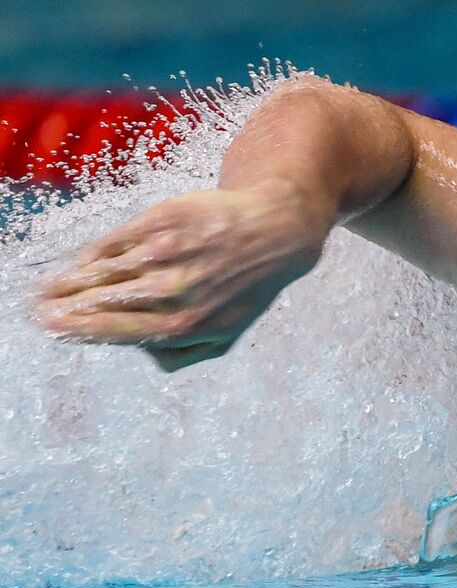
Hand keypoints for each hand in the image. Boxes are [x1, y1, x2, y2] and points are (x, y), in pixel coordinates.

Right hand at [34, 185, 328, 370]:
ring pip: (103, 272)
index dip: (80, 331)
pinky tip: (81, 264)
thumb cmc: (244, 289)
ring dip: (70, 282)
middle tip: (38, 312)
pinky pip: (115, 242)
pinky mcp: (161, 222)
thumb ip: (181, 353)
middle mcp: (173, 291)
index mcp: (186, 324)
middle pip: (102, 302)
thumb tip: (140, 353)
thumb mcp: (225, 335)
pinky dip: (94, 255)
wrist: (273, 232)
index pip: (117, 330)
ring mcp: (165, 253)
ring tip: (48, 290)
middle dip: (64, 308)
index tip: (55, 330)